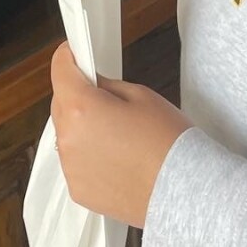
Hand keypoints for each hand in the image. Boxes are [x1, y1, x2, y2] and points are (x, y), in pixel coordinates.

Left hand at [49, 41, 191, 228]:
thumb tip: (91, 85)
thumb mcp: (141, 96)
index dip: (68, 58)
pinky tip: (116, 159)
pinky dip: (88, 157)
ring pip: (67, 136)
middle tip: (104, 98)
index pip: (60, 71)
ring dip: (82, 129)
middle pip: (60, 105)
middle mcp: (67, 139)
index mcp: (81, 108)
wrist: (186, 191)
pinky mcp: (79, 191)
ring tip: (115, 135)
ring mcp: (71, 168)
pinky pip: (76, 163)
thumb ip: (107, 86)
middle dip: (76, 96)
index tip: (74, 55)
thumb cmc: (168, 141)